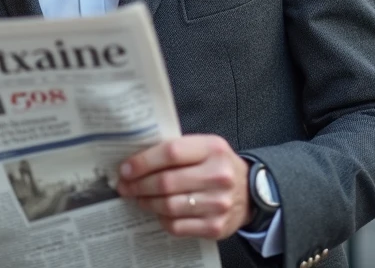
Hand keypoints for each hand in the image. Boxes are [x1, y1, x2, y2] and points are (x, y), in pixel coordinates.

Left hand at [116, 135, 251, 239]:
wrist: (250, 193)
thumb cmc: (217, 166)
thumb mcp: (204, 147)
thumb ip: (176, 150)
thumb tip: (135, 161)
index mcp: (213, 148)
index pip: (171, 152)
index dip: (143, 161)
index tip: (125, 169)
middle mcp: (218, 175)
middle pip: (166, 182)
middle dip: (138, 185)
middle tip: (124, 186)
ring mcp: (218, 203)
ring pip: (168, 206)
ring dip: (146, 202)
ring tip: (138, 198)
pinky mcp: (216, 227)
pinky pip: (177, 226)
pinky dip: (162, 219)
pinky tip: (158, 212)